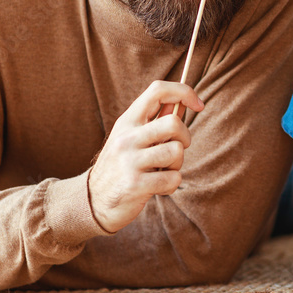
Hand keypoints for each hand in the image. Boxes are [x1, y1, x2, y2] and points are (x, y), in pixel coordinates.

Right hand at [88, 80, 204, 232]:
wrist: (94, 201)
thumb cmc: (121, 167)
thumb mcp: (131, 138)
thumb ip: (155, 121)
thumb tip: (182, 101)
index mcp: (127, 121)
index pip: (158, 90)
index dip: (184, 92)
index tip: (198, 105)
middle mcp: (126, 137)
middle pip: (174, 123)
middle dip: (185, 138)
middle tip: (175, 150)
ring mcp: (129, 160)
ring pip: (176, 152)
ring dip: (176, 165)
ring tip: (161, 171)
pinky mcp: (135, 184)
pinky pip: (173, 178)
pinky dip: (171, 185)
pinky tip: (157, 187)